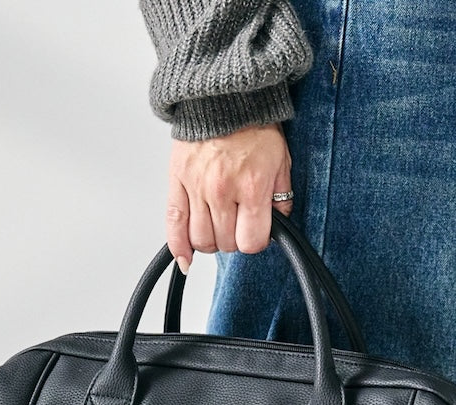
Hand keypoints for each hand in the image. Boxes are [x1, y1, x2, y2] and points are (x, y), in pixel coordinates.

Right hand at [166, 123, 292, 271]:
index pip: (251, 242)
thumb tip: (277, 226)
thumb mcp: (282, 164)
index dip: (256, 242)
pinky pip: (173, 222)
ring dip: (212, 241)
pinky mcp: (176, 179)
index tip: (257, 232)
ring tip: (219, 227)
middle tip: (238, 224)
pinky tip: (185, 258)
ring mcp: (196, 186)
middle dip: (235, 240)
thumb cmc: (254, 127)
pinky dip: (178, 245)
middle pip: (226, 244)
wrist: (225, 96)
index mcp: (251, 188)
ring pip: (201, 239)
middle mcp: (221, 190)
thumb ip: (282, 199)